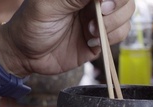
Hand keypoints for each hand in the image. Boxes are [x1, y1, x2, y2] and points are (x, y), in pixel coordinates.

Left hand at [0, 0, 134, 76]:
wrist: (26, 55)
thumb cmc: (31, 25)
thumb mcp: (49, 5)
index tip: (102, 4)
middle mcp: (93, 2)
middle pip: (125, 0)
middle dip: (115, 9)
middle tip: (98, 17)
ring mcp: (99, 20)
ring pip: (126, 17)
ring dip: (111, 26)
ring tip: (90, 32)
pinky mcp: (101, 39)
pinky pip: (120, 35)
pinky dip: (110, 39)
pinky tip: (91, 42)